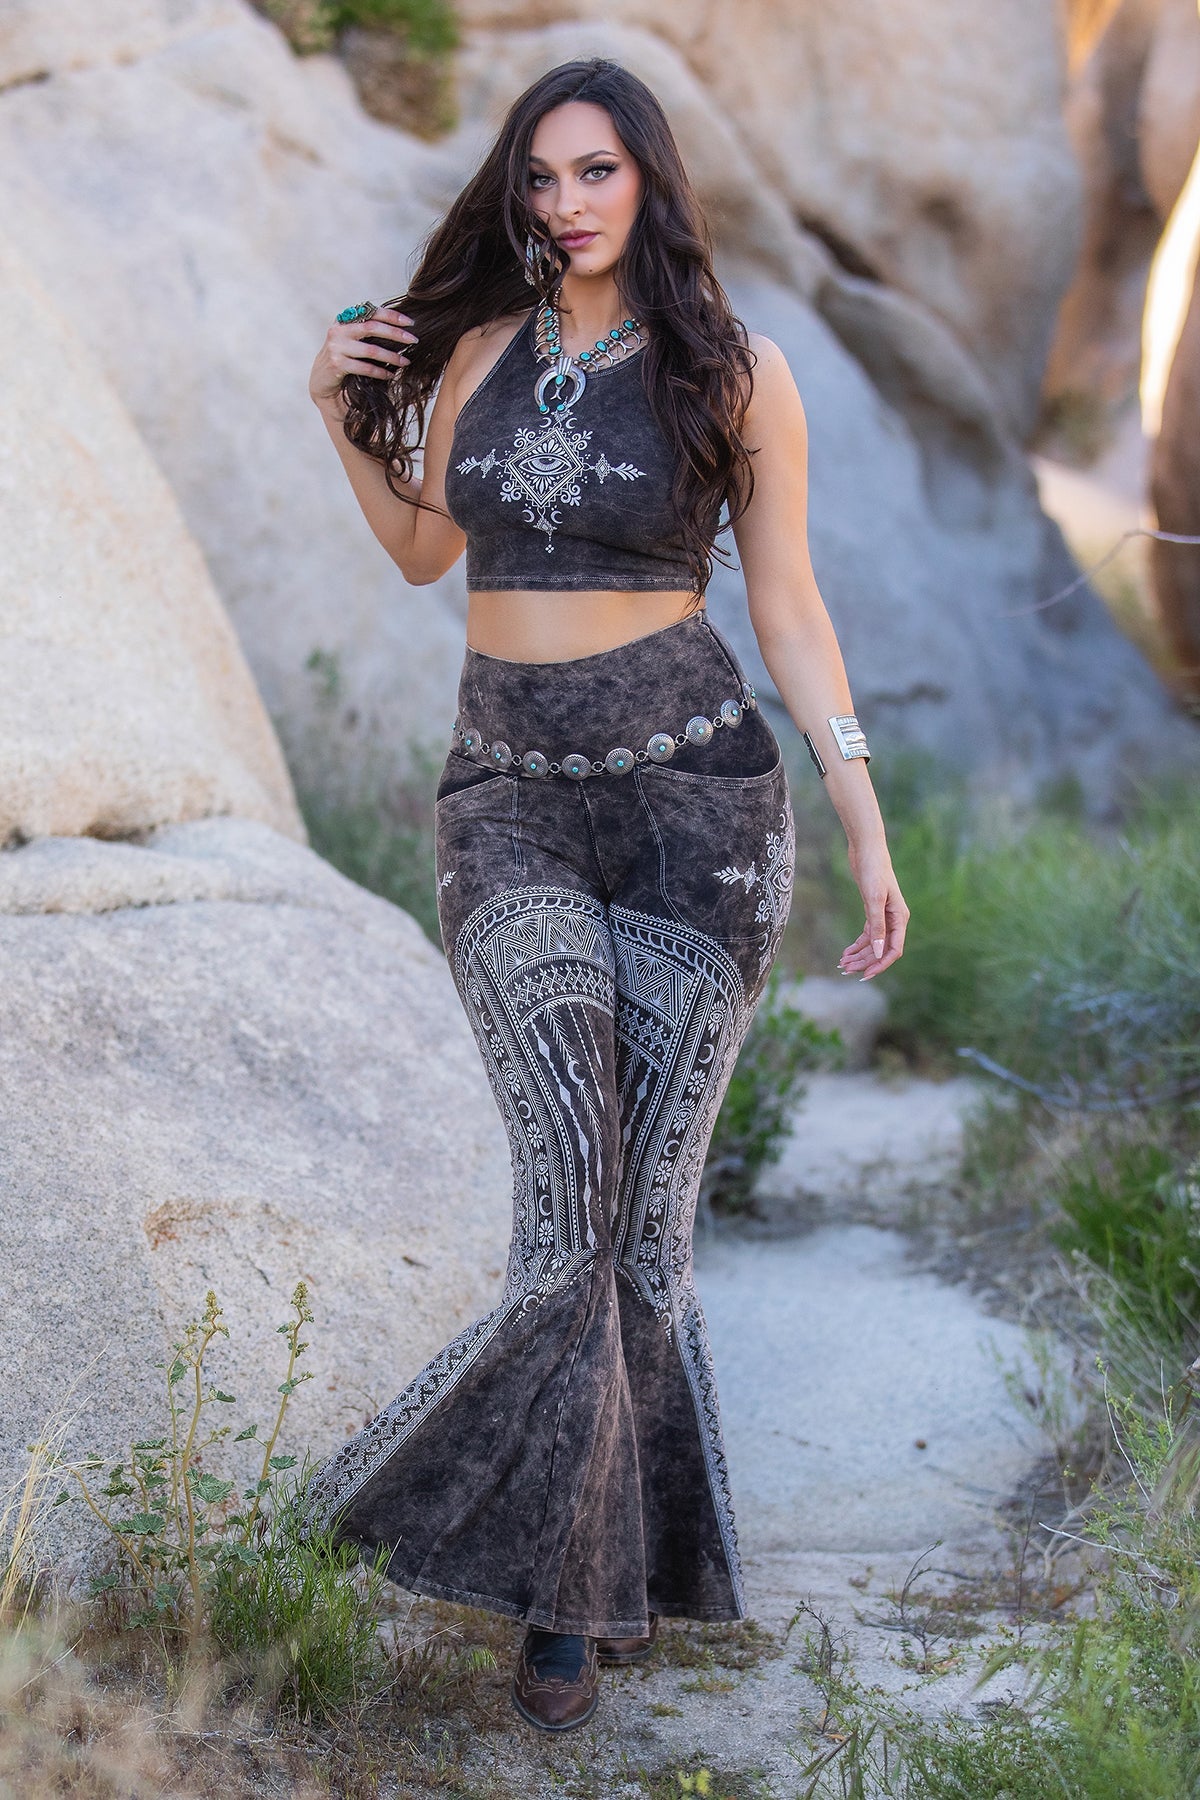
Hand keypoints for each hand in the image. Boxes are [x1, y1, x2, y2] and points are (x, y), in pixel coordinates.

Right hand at [309, 306, 416, 411]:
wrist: (321, 380)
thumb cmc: (343, 358)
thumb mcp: (352, 340)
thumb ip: (367, 330)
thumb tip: (400, 327)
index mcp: (344, 319)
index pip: (371, 312)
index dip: (392, 316)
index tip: (411, 322)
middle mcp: (339, 330)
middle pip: (372, 327)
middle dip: (396, 334)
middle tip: (414, 340)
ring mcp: (336, 347)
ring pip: (371, 350)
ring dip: (392, 356)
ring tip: (406, 361)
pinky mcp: (337, 364)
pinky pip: (365, 368)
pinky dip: (380, 372)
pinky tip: (390, 375)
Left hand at [838, 842, 908, 979]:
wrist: (866, 850)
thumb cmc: (873, 870)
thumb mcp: (874, 899)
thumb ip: (877, 926)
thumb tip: (880, 953)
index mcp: (900, 918)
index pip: (894, 949)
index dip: (881, 964)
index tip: (865, 975)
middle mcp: (894, 919)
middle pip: (881, 949)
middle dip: (864, 961)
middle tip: (845, 970)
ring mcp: (883, 916)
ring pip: (873, 944)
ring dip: (859, 955)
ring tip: (842, 964)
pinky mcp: (872, 911)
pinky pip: (867, 935)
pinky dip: (857, 945)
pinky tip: (846, 953)